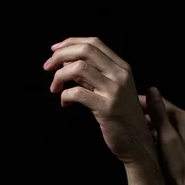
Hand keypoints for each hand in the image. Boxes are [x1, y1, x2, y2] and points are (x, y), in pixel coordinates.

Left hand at [44, 37, 151, 163]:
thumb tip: (66, 62)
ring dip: (59, 76)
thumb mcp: (110, 90)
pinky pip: (77, 93)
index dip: (71, 42)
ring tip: (54, 88)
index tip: (55, 50)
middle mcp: (120, 75)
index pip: (94, 43)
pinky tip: (64, 104)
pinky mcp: (106, 108)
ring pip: (78, 68)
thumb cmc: (122, 117)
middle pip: (85, 50)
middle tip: (47, 67)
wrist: (137, 142)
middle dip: (60, 55)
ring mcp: (114, 91)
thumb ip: (92, 75)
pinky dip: (65, 96)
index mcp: (122, 68)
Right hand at [139, 87, 184, 184]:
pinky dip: (160, 136)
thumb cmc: (179, 165)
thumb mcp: (166, 137)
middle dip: (148, 114)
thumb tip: (152, 91)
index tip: (129, 101)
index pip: (161, 103)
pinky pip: (171, 136)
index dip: (145, 101)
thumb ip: (159, 114)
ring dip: (153, 126)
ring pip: (167, 125)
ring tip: (137, 130)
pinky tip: (151, 143)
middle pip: (165, 113)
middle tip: (130, 117)